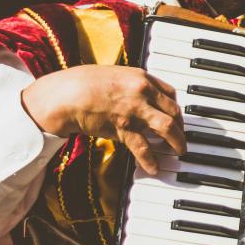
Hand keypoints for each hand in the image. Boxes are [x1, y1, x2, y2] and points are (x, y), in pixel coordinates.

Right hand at [21, 64, 185, 174]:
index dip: (175, 108)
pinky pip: (143, 147)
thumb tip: (139, 97)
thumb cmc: (82, 84)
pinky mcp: (123, 128)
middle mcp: (142, 91)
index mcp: (140, 77)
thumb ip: (130, 85)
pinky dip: (150, 160)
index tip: (176, 117)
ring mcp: (134, 110)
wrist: (64, 95)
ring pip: (167, 127)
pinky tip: (154, 168)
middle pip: (174, 111)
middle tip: (181, 136)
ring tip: (180, 151)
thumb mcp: (113, 76)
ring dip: (177, 141)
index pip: (170, 93)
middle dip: (180, 126)